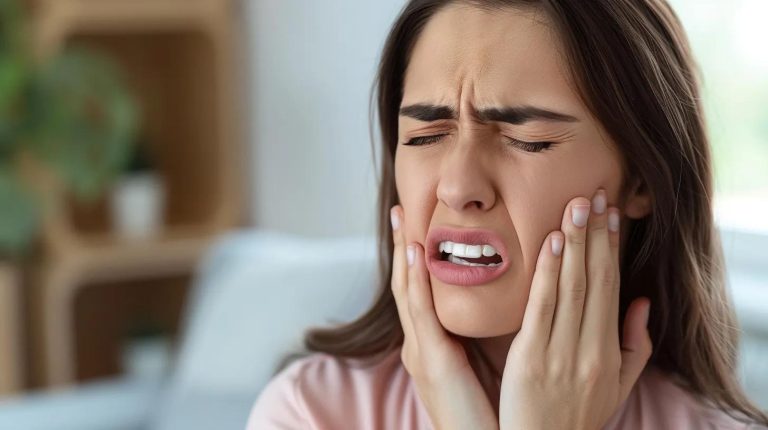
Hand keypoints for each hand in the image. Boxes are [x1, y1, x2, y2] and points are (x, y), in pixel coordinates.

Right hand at [390, 205, 498, 429]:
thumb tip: (498, 306)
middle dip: (401, 246)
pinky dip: (416, 282)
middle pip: (406, 284)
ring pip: (407, 292)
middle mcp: (419, 345)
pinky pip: (421, 314)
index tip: (417, 223)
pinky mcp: (432, 361)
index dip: (415, 256)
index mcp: (432, 345)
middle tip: (400, 209)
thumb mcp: (479, 366)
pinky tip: (417, 255)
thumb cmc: (490, 413)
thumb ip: (478, 336)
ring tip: (402, 219)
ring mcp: (421, 352)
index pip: (419, 290)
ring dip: (404, 252)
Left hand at [499, 189, 652, 429]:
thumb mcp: (617, 386)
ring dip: (574, 243)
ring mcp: (559, 354)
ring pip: (571, 287)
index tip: (612, 214)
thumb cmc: (576, 415)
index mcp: (608, 352)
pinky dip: (547, 273)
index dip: (611, 249)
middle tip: (594, 193)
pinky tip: (550, 243)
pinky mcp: (529, 359)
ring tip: (576, 206)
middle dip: (594, 235)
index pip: (611, 288)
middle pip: (594, 280)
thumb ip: (634, 344)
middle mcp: (589, 349)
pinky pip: (541, 308)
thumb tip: (643, 302)